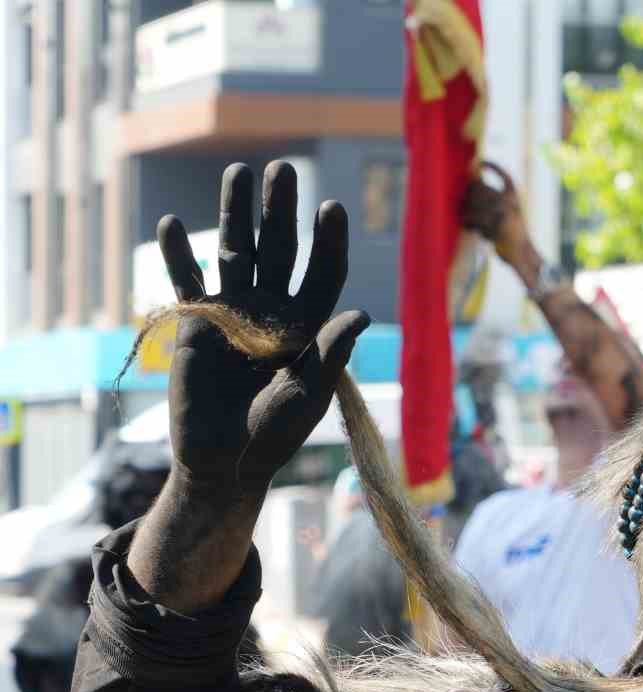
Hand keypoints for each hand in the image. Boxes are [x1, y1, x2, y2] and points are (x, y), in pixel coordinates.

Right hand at [158, 160, 369, 491]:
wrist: (225, 460)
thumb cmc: (274, 435)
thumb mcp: (308, 396)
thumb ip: (330, 355)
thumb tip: (362, 313)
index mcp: (310, 326)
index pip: (323, 274)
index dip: (328, 242)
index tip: (332, 208)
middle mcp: (275, 311)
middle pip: (280, 250)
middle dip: (281, 211)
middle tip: (283, 170)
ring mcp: (236, 311)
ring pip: (236, 252)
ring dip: (236, 214)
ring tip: (239, 172)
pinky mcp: (199, 322)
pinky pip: (187, 281)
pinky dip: (177, 255)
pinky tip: (171, 224)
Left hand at [462, 160, 538, 274]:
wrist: (523, 254)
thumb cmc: (513, 233)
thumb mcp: (511, 211)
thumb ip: (497, 198)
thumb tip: (474, 182)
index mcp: (514, 197)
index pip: (505, 175)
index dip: (493, 166)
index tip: (481, 162)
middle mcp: (509, 203)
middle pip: (480, 188)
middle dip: (469, 194)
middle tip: (464, 203)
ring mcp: (502, 215)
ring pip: (474, 204)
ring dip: (466, 211)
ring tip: (465, 217)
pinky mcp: (494, 228)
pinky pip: (474, 220)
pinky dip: (468, 223)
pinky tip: (469, 227)